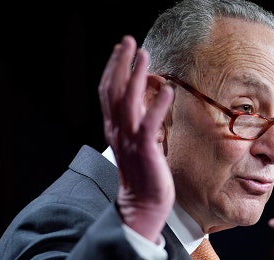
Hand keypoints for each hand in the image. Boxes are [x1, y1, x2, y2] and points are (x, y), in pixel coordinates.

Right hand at [98, 35, 175, 242]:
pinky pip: (149, 125)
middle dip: (119, 63)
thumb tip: (148, 102)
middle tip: (127, 40)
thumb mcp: (137, 143)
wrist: (143, 205)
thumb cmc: (143, 175)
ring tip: (143, 55)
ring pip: (128, 102)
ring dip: (135, 76)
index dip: (113, 68)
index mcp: (115, 128)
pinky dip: (156, 106)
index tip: (121, 48)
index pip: (108, 92)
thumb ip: (138, 122)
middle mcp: (118, 131)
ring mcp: (130, 141)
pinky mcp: (146, 151)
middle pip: (112, 91)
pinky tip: (166, 89)